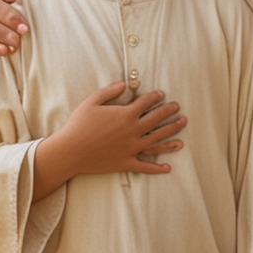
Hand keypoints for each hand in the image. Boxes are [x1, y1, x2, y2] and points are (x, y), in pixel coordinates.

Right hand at [32, 85, 185, 198]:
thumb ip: (109, 91)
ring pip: (157, 141)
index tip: (162, 94)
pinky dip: (157, 168)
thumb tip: (124, 84)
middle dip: (169, 112)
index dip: (156, 96)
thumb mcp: (91, 102)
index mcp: (125, 115)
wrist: (70, 150)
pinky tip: (168, 167)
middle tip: (178, 108)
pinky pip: (146, 166)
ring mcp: (131, 148)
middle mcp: (132, 131)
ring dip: (172, 134)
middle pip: (157, 120)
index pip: (147, 102)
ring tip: (182, 128)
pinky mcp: (126, 162)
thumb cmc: (78, 125)